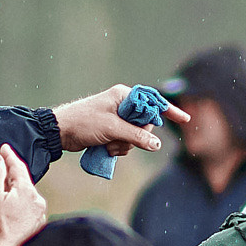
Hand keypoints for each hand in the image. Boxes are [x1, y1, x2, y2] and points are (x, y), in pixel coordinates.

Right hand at [0, 144, 48, 245]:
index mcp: (27, 191)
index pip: (18, 167)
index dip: (9, 156)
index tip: (4, 147)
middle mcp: (37, 201)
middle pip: (23, 180)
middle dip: (11, 171)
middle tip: (1, 162)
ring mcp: (39, 215)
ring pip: (26, 194)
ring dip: (15, 187)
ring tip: (3, 184)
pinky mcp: (36, 226)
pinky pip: (27, 207)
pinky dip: (18, 201)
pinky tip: (10, 205)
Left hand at [52, 85, 188, 156]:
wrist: (60, 131)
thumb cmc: (84, 122)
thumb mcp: (112, 129)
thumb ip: (136, 137)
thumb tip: (157, 145)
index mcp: (124, 96)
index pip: (153, 102)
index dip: (169, 111)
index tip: (185, 119)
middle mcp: (123, 105)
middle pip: (145, 125)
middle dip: (136, 138)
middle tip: (120, 140)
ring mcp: (117, 118)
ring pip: (135, 136)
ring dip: (125, 145)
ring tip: (109, 145)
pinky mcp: (111, 129)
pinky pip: (126, 141)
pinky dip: (119, 148)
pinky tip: (107, 149)